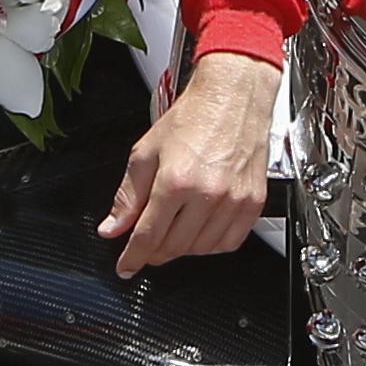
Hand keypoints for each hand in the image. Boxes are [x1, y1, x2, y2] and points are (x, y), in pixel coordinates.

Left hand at [101, 53, 283, 277]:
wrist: (233, 98)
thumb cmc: (193, 118)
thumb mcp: (146, 152)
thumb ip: (128, 196)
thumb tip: (112, 228)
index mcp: (176, 180)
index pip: (149, 235)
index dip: (133, 256)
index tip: (126, 267)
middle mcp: (207, 194)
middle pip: (174, 246)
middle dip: (155, 252)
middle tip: (147, 245)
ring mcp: (233, 201)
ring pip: (201, 249)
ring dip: (182, 249)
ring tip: (173, 232)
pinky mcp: (253, 203)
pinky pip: (229, 243)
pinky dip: (211, 246)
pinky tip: (200, 232)